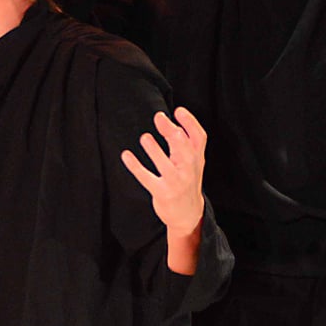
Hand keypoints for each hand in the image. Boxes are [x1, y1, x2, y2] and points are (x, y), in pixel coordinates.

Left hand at [121, 107, 206, 235]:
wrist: (188, 214)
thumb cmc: (187, 181)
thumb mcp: (191, 162)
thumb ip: (181, 143)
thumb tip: (166, 120)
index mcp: (197, 159)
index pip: (199, 138)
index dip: (191, 123)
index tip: (178, 110)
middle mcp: (189, 170)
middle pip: (184, 149)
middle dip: (172, 132)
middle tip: (159, 117)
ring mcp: (176, 182)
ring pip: (166, 165)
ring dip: (155, 151)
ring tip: (145, 137)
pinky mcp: (162, 193)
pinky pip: (147, 178)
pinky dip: (136, 167)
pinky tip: (126, 155)